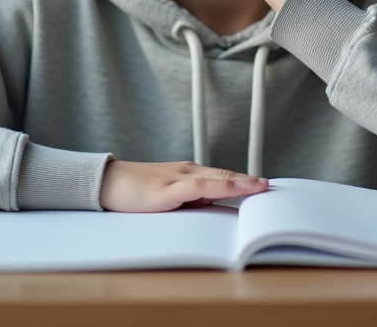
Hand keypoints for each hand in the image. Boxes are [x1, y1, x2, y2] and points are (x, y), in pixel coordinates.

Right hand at [99, 160, 269, 211]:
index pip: (222, 176)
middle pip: (225, 175)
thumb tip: (215, 205)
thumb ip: (189, 199)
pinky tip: (235, 187)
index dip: (244, 181)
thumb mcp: (166, 197)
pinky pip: (199, 186)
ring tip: (262, 187)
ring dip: (242, 182)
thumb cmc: (133, 192)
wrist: (104, 183)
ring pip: (217, 178)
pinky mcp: (166, 190)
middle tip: (272, 188)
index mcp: (187, 175)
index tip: (264, 186)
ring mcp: (177, 179)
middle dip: (249, 182)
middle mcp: (186, 172)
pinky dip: (221, 186)